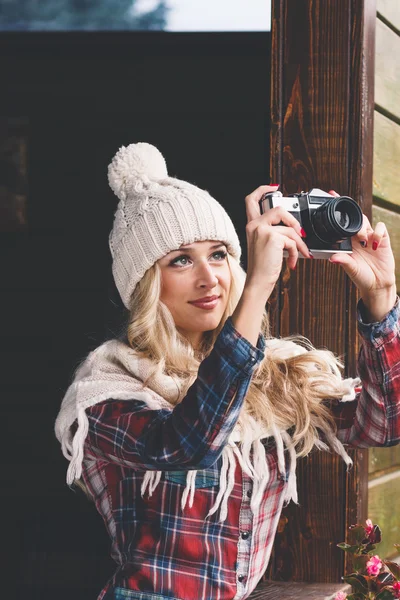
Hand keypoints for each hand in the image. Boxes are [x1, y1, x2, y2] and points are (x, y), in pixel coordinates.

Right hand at [244, 185, 310, 297]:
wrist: (258, 282)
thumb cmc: (262, 268)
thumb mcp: (266, 246)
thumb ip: (274, 233)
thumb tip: (295, 230)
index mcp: (251, 226)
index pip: (251, 200)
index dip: (262, 189)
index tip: (274, 188)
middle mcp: (254, 225)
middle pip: (278, 208)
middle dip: (293, 220)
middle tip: (299, 232)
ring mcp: (262, 230)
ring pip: (290, 227)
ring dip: (299, 242)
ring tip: (300, 253)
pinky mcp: (272, 237)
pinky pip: (292, 239)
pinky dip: (296, 251)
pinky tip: (292, 262)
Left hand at [328, 190, 396, 320]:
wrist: (377, 285)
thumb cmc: (361, 277)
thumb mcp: (350, 269)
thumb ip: (343, 261)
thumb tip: (332, 258)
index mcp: (348, 242)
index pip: (342, 224)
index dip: (338, 212)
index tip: (330, 198)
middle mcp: (358, 237)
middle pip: (354, 218)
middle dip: (350, 213)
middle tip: (344, 211)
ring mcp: (371, 237)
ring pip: (366, 221)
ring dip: (362, 227)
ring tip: (361, 239)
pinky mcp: (383, 240)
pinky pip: (380, 229)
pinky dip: (377, 233)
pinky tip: (374, 244)